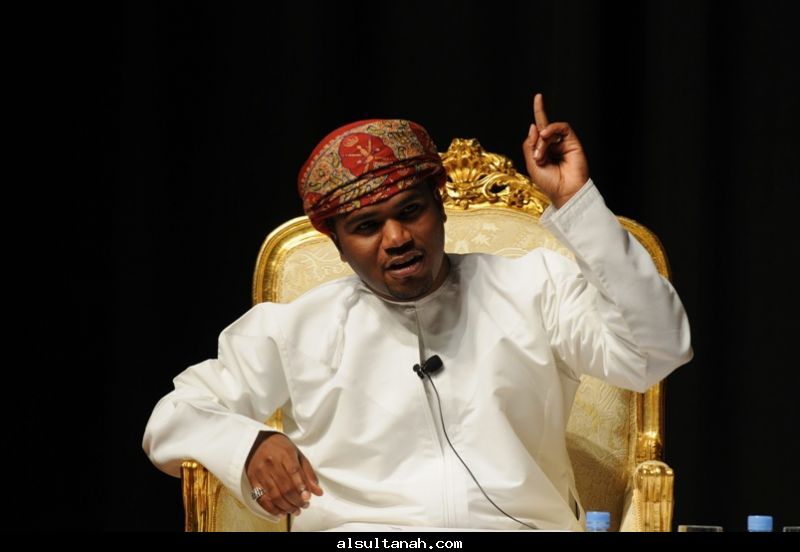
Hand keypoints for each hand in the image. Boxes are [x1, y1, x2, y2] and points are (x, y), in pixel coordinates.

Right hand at [245, 432, 322, 517]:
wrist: (257, 442)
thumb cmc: (280, 447)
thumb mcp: (297, 455)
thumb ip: (308, 473)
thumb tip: (318, 492)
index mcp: (285, 453)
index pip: (294, 471)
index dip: (301, 486)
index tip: (307, 497)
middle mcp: (271, 463)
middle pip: (285, 487)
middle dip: (297, 500)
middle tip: (304, 505)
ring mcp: (261, 472)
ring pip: (275, 495)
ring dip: (287, 507)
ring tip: (296, 510)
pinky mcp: (253, 480)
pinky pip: (262, 499)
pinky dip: (272, 509)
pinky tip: (281, 513)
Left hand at [522, 93, 589, 207]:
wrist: (565, 192)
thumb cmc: (549, 183)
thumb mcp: (532, 164)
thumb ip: (530, 145)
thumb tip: (533, 126)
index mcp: (543, 150)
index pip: (539, 130)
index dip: (539, 112)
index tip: (538, 97)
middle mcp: (553, 145)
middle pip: (541, 130)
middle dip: (537, 141)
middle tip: (538, 158)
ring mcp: (563, 143)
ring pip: (549, 130)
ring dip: (543, 141)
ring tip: (543, 156)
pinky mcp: (573, 142)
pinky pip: (562, 127)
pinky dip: (552, 129)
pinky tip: (547, 136)